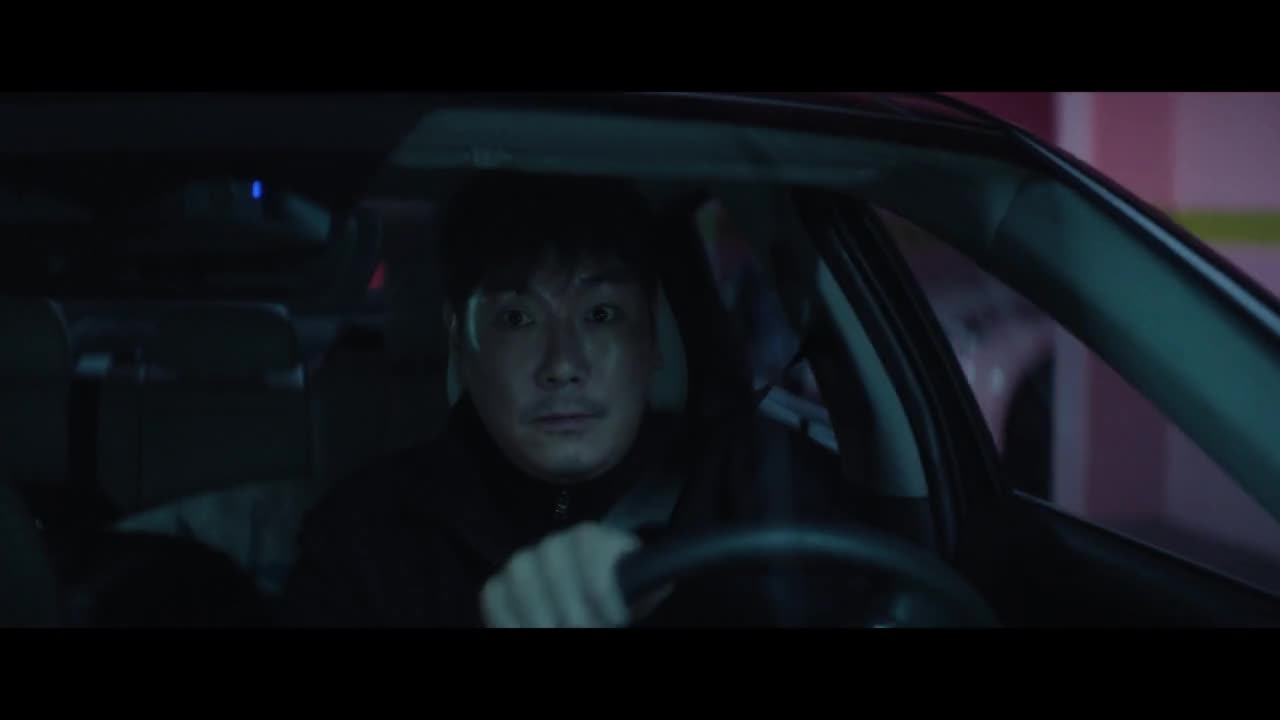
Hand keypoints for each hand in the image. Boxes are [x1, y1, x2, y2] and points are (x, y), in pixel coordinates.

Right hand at [480, 522, 659, 627]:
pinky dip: (507, 620)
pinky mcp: (498, 584)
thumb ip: (649, 582)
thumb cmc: (617, 594)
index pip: (591, 554)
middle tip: (587, 631)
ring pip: (522, 581)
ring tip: (557, 633)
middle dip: (574, 613)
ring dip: (541, 617)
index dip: (603, 589)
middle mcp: (553, 543)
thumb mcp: (640, 588)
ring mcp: (522, 561)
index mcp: (590, 539)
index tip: (616, 618)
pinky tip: (527, 633)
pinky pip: (493, 597)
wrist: (590, 600)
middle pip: (556, 573)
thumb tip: (658, 579)